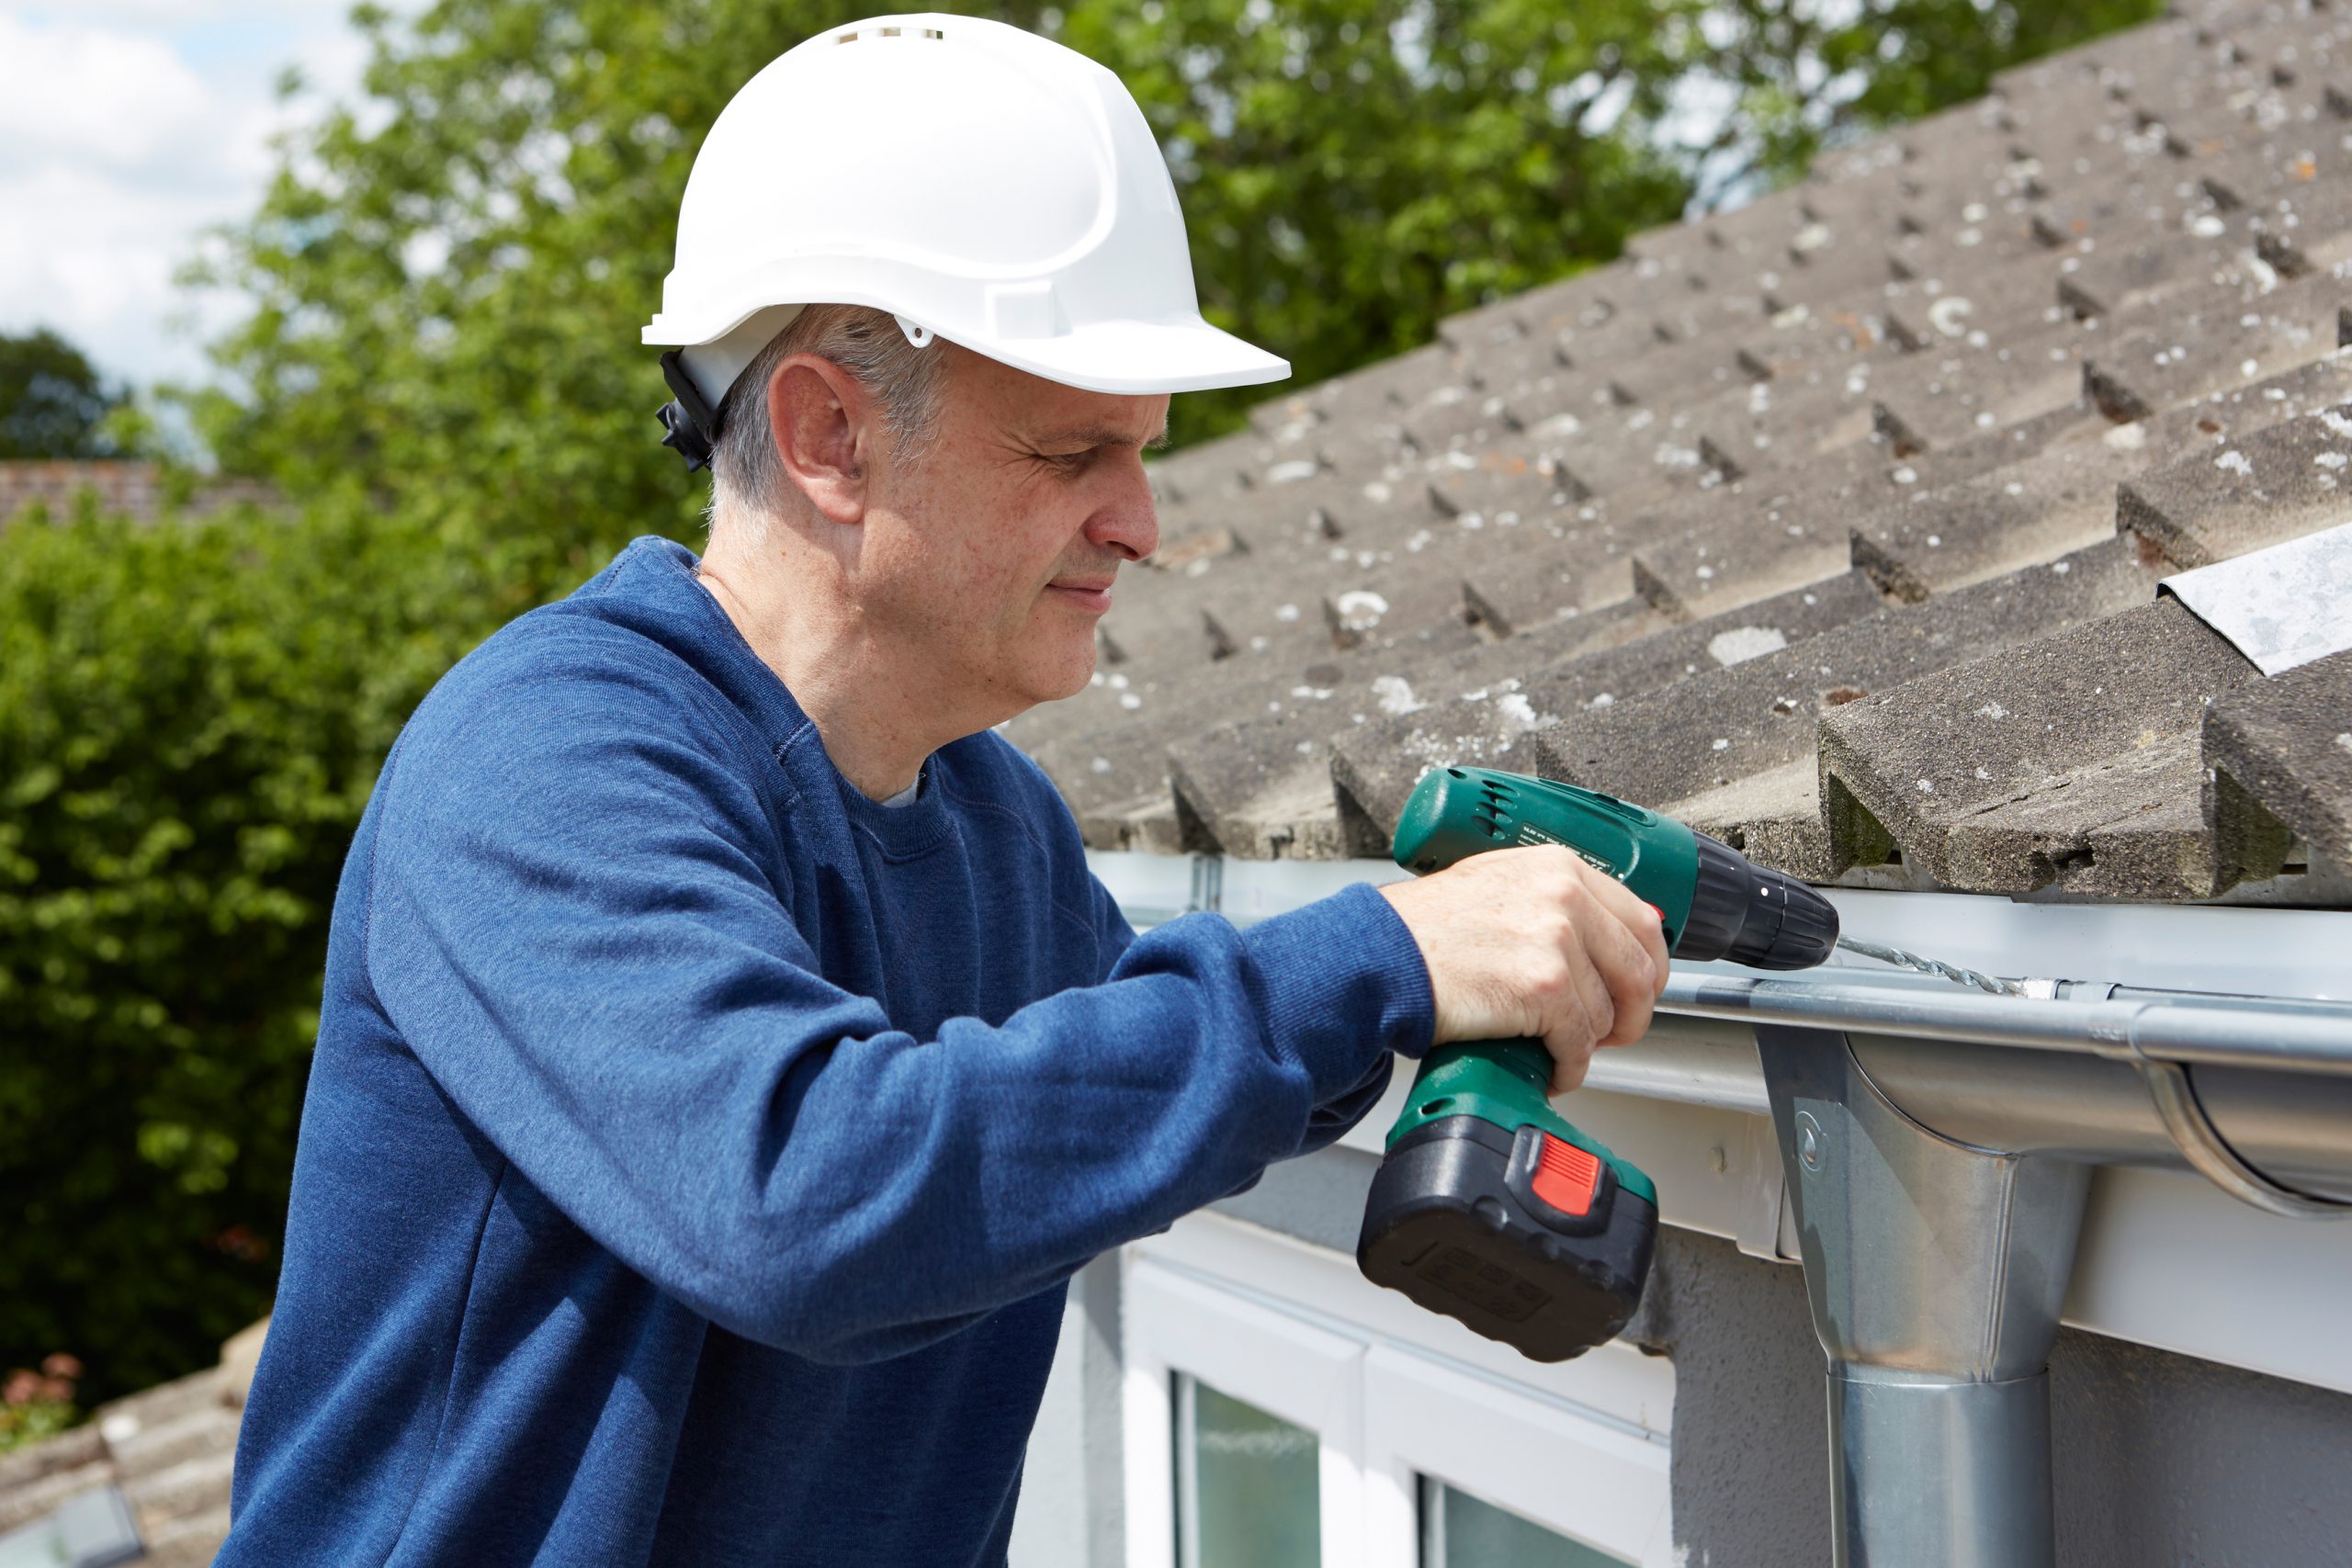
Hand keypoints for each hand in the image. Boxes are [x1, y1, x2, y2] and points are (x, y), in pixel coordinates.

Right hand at [1378, 847, 1671, 1095]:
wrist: (1379, 956)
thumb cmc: (1424, 929)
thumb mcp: (1499, 886)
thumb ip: (1555, 902)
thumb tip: (1604, 941)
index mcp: (1559, 867)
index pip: (1642, 921)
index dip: (1646, 969)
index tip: (1636, 992)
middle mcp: (1564, 896)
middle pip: (1638, 970)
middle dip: (1630, 1015)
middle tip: (1612, 1034)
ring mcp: (1556, 939)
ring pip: (1606, 1013)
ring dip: (1586, 1043)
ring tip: (1557, 1048)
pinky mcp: (1543, 987)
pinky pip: (1578, 1044)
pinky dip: (1568, 1068)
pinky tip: (1549, 1068)